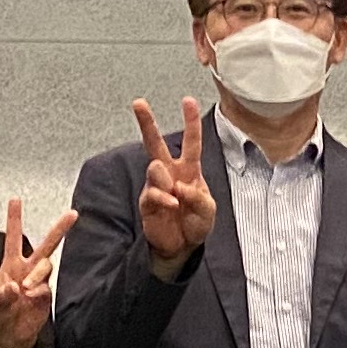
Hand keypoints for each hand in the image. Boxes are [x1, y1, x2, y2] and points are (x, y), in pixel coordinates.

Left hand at [0, 199, 72, 347]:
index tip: (15, 200)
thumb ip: (1, 297)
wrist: (9, 340)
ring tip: (26, 288)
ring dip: (38, 272)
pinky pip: (46, 288)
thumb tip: (15, 286)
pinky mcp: (46, 298)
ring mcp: (38, 284)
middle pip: (46, 245)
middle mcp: (27, 271)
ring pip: (47, 265)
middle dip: (60, 229)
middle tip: (73, 214)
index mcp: (10, 267)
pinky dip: (39, 291)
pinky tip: (30, 298)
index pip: (13, 238)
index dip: (15, 219)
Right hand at [131, 99, 217, 263]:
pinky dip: (164, 198)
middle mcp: (170, 173)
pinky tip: (171, 204)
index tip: (187, 100)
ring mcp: (157, 186)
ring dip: (165, 179)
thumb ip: (198, 196)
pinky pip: (152, 193)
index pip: (191, 141)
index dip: (190, 121)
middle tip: (138, 103)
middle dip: (147, 122)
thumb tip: (178, 186)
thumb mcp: (208, 210)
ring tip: (174, 195)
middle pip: (156, 143)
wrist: (182, 247)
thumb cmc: (196, 223)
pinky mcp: (147, 202)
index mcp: (189, 170)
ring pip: (155, 167)